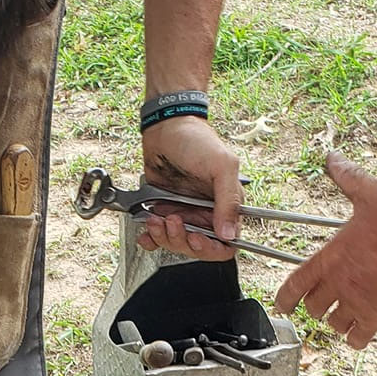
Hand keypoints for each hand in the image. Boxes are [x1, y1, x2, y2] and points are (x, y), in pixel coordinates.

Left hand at [136, 117, 240, 258]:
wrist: (165, 127)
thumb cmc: (196, 139)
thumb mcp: (221, 165)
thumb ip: (228, 200)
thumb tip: (229, 233)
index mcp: (226, 205)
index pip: (226, 244)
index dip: (211, 248)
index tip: (195, 237)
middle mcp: (206, 213)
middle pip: (198, 248)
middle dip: (181, 240)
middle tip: (171, 220)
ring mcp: (185, 213)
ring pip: (177, 243)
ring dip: (163, 236)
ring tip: (156, 217)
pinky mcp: (165, 210)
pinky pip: (159, 236)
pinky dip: (151, 238)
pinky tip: (147, 231)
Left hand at [273, 154, 376, 344]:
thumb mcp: (373, 193)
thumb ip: (348, 177)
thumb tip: (333, 159)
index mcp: (333, 256)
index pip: (295, 284)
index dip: (284, 297)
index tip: (282, 303)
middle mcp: (341, 284)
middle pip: (313, 307)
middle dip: (312, 306)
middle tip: (317, 303)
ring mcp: (360, 304)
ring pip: (333, 325)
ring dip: (333, 321)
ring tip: (339, 313)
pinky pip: (358, 339)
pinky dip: (355, 338)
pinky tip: (360, 330)